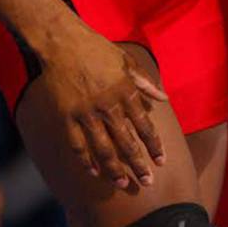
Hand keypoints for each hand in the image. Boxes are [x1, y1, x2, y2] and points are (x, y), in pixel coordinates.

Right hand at [41, 24, 167, 188]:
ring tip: (123, 183)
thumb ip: (145, 82)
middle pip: (127, 142)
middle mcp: (108, 105)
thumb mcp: (126, 60)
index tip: (161, 161)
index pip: (144, 125)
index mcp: (125, 91)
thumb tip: (164, 98)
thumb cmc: (97, 49)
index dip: (154, 145)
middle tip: (147, 182)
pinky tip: (93, 172)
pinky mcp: (67, 116)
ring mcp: (86, 113)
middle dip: (138, 164)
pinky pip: (78, 144)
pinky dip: (85, 160)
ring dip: (114, 169)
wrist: (63, 42)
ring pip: (103, 148)